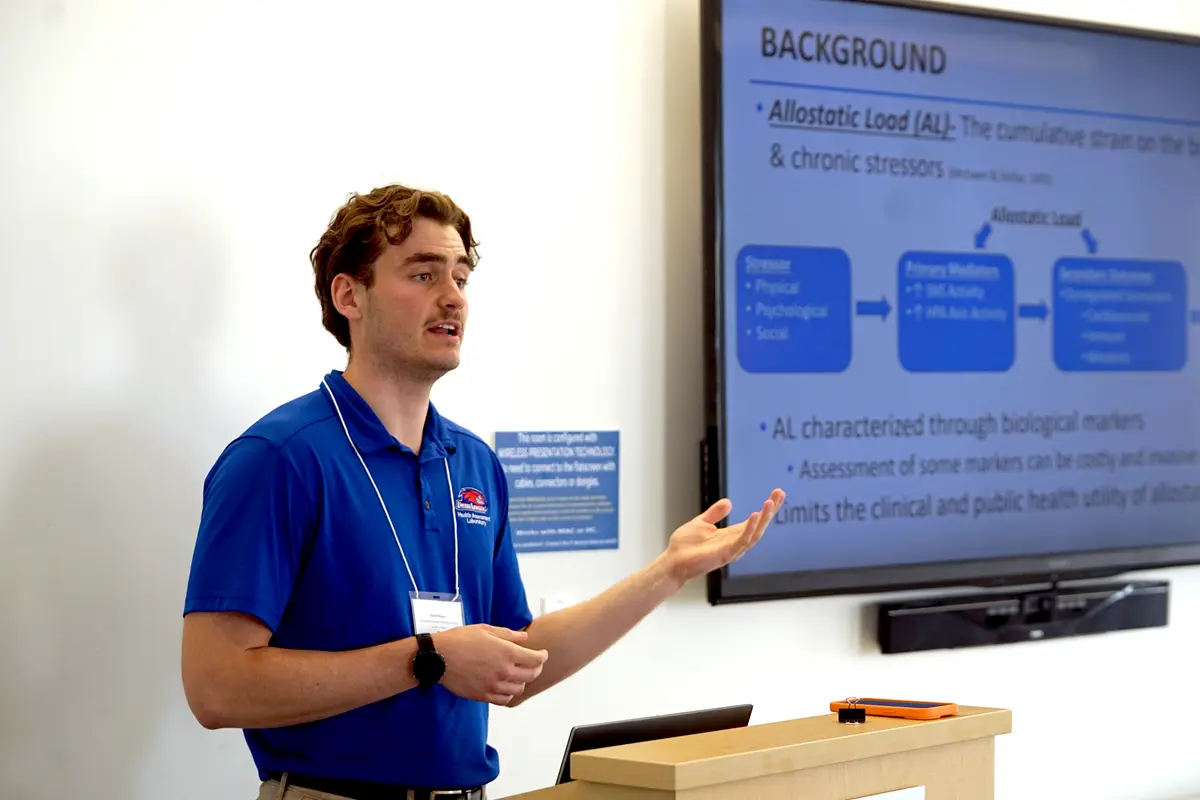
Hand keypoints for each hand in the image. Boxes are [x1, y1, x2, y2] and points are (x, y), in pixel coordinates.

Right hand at [432, 624, 547, 705]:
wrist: (438, 657)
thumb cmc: (460, 640)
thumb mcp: (485, 629)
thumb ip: (508, 635)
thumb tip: (524, 638)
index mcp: (506, 652)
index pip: (535, 659)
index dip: (542, 656)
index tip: (542, 654)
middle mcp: (503, 671)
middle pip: (531, 675)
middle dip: (536, 669)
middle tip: (534, 664)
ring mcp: (493, 685)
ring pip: (519, 689)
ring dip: (522, 681)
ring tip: (518, 675)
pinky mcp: (483, 695)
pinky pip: (504, 699)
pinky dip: (509, 694)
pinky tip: (506, 687)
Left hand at [662, 488, 784, 583]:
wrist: (672, 562)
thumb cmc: (685, 547)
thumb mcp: (702, 522)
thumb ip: (715, 514)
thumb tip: (729, 502)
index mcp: (732, 535)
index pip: (755, 520)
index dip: (767, 508)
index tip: (777, 493)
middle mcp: (735, 542)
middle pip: (759, 526)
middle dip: (770, 510)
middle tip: (780, 493)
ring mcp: (732, 549)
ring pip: (755, 534)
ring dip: (763, 518)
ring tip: (770, 502)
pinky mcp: (725, 554)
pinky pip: (741, 541)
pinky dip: (749, 529)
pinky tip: (755, 516)